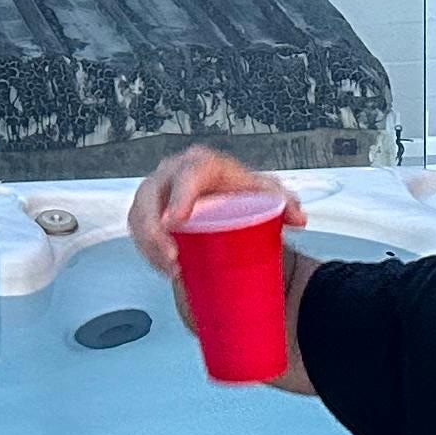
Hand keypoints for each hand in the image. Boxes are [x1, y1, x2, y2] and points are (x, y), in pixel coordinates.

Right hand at [127, 146, 303, 283]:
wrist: (228, 200)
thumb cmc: (244, 194)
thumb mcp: (267, 195)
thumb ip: (286, 204)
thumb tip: (298, 219)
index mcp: (202, 164)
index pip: (187, 173)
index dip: (179, 195)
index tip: (176, 222)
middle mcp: (173, 172)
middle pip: (152, 195)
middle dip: (154, 229)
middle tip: (173, 261)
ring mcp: (157, 190)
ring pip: (139, 214)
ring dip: (148, 244)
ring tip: (171, 271)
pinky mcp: (148, 209)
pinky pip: (137, 227)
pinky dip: (146, 248)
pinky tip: (163, 267)